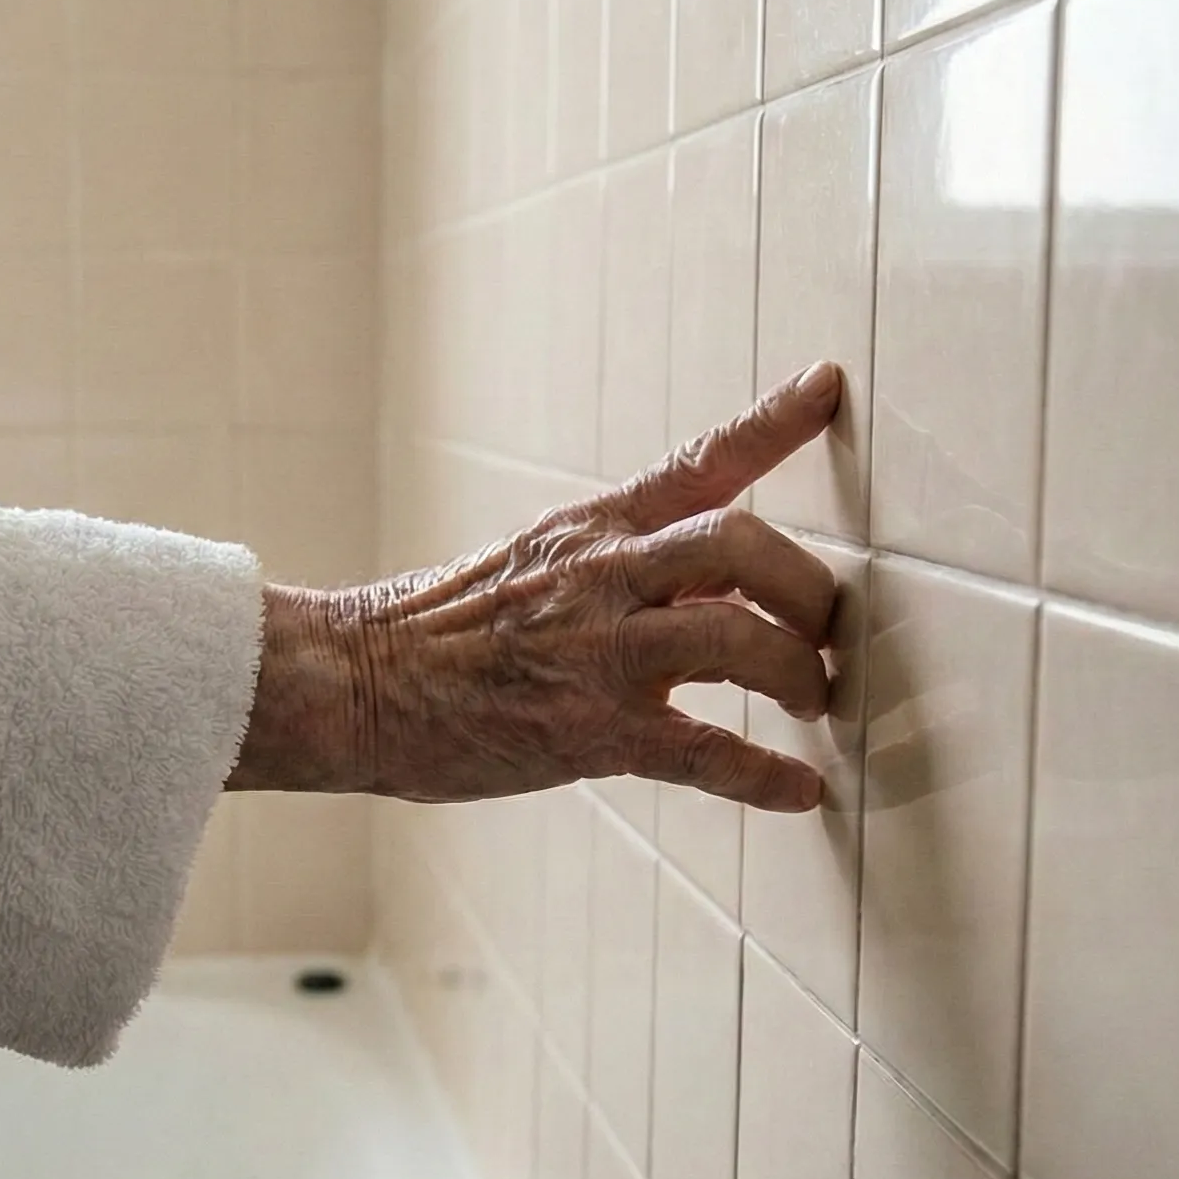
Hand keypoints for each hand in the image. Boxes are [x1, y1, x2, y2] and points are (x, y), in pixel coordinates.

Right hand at [229, 361, 845, 812]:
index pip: (696, 461)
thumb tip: (697, 583)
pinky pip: (704, 750)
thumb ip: (613, 565)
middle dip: (810, 590)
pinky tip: (799, 792)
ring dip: (799, 673)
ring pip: (739, 639)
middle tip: (829, 630)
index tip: (828, 385)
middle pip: (744, 546)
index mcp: (588, 530)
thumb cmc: (434, 635)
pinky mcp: (589, 731)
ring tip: (813, 701)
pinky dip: (766, 775)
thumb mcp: (526, 563)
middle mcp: (601, 577)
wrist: (350, 683)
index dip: (772, 422)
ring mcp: (597, 653)